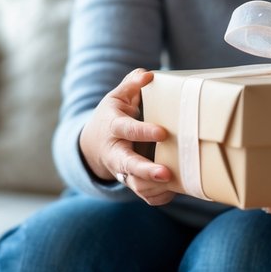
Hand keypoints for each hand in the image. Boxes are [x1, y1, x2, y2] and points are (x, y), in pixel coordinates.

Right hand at [79, 69, 174, 205]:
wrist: (94, 145)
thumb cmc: (112, 116)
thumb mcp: (117, 97)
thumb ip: (131, 84)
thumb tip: (147, 75)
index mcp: (114, 128)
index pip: (127, 130)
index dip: (143, 132)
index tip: (163, 133)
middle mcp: (116, 152)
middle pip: (128, 165)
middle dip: (146, 171)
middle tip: (166, 173)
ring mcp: (123, 170)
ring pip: (136, 185)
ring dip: (156, 186)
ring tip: (177, 181)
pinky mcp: (131, 183)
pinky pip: (145, 196)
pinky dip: (159, 196)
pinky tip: (175, 188)